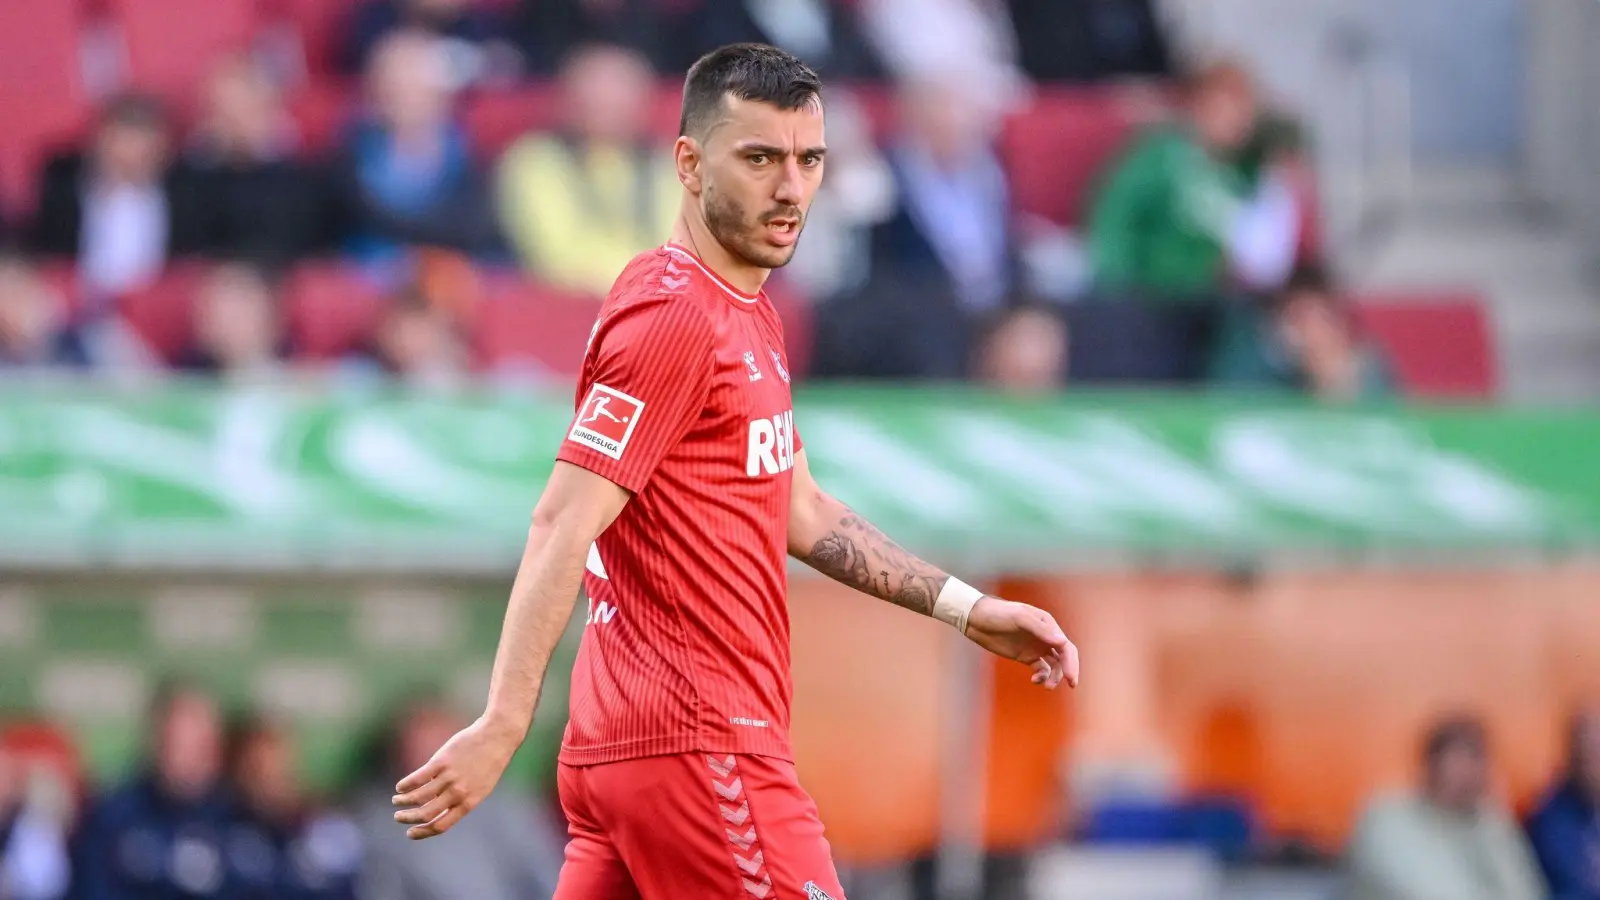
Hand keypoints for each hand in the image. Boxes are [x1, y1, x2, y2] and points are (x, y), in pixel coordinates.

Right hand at [391, 716, 521, 839]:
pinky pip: (417, 778)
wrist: (497, 737)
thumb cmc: (489, 763)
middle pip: (426, 814)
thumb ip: (460, 800)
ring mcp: (449, 777)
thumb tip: (436, 807)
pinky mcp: (441, 761)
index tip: (410, 833)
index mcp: (468, 803)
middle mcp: (458, 793)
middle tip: (398, 817)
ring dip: (403, 801)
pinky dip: (405, 785)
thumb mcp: (480, 788)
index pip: (440, 826)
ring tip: (396, 800)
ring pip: (418, 797)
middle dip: (408, 818)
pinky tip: (400, 787)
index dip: (422, 832)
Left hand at [964, 596, 1079, 688]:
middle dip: (1069, 670)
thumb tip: (1062, 641)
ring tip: (1046, 686)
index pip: (1066, 645)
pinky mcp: (1026, 656)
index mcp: (1048, 624)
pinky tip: (1034, 680)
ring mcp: (1036, 647)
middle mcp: (1045, 636)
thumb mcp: (1019, 617)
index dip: (1071, 662)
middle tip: (1071, 684)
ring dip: (1054, 677)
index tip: (1071, 677)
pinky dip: (1041, 676)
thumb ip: (1040, 630)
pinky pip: (1040, 669)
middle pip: (1064, 656)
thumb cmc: (998, 613)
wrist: (977, 620)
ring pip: (1054, 665)